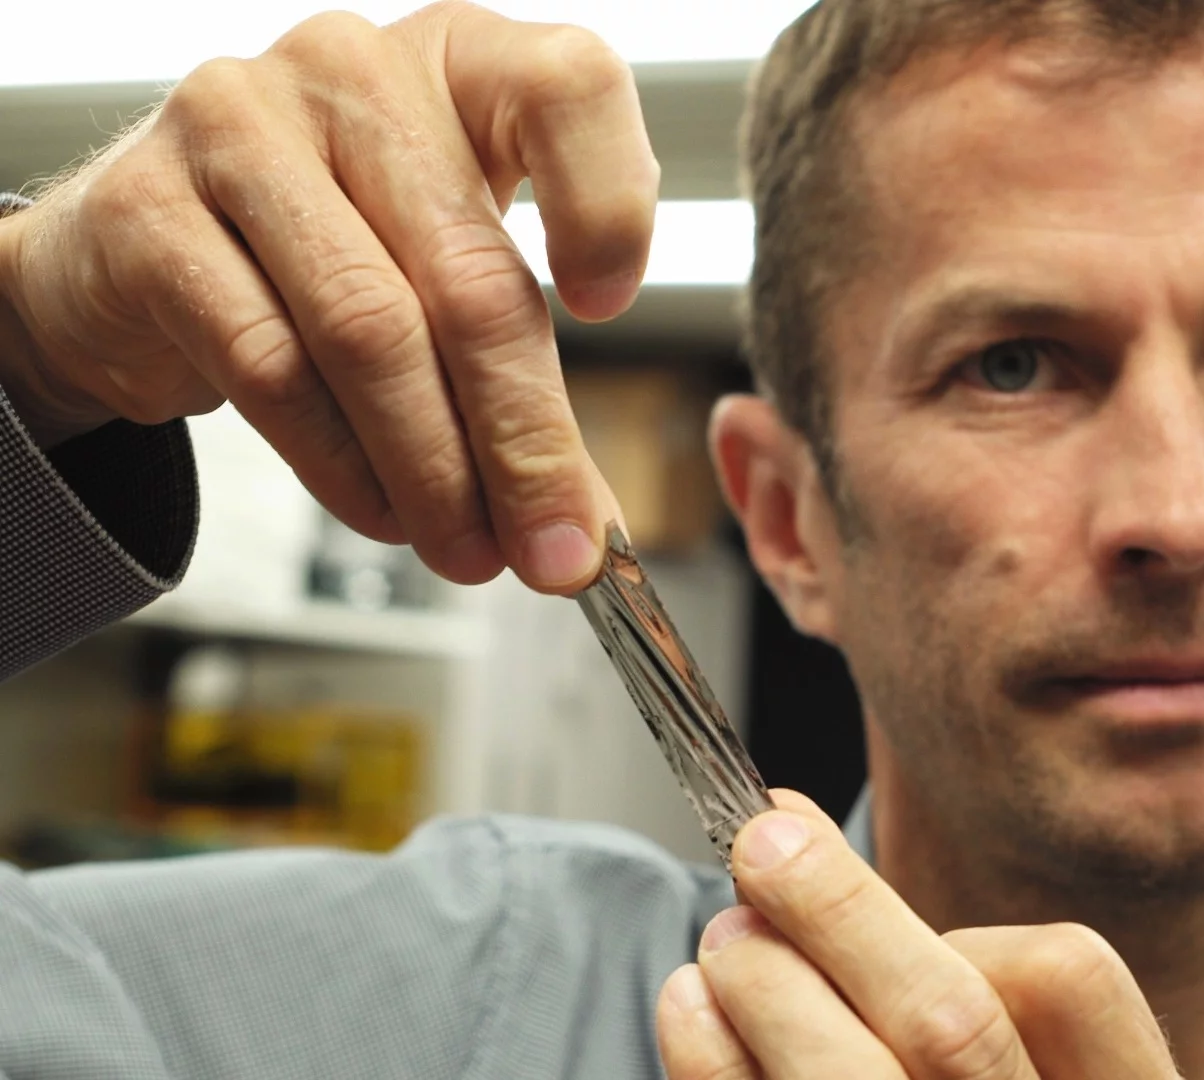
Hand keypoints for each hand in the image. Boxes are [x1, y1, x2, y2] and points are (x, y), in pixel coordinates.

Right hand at [0, 1, 657, 589]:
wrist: (145, 250)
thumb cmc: (335, 249)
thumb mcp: (447, 267)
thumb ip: (523, 370)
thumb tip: (584, 525)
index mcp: (459, 61)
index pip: (568, 85)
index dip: (607, 203)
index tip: (610, 309)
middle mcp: (352, 69)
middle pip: (468, 274)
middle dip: (522, 438)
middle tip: (555, 547)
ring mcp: (238, 127)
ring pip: (369, 331)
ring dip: (432, 470)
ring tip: (469, 550)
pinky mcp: (150, 212)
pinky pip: (269, 365)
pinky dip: (340, 464)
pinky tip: (381, 515)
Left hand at [655, 791, 1179, 1078]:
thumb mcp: (997, 1045)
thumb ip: (914, 957)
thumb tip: (787, 820)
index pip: (1067, 977)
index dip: (966, 925)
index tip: (891, 900)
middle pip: (951, 1021)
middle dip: (838, 913)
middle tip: (759, 848)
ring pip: (855, 1077)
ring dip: (769, 985)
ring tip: (727, 943)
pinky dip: (714, 1061)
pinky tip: (693, 1010)